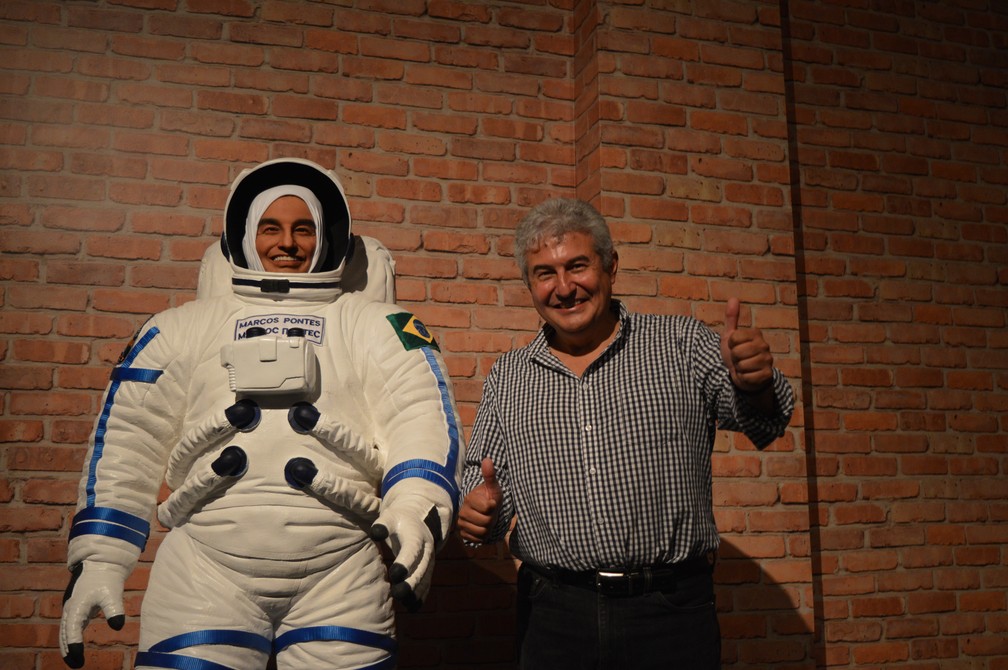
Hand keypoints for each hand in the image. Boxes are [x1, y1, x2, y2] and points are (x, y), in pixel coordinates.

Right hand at [59, 561, 127, 667]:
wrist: (101, 561)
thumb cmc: (106, 577)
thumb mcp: (112, 593)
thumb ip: (114, 609)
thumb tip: (118, 626)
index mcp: (76, 607)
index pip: (72, 630)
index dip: (74, 645)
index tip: (78, 657)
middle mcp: (70, 608)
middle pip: (65, 634)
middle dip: (68, 650)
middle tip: (76, 665)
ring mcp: (72, 607)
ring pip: (66, 630)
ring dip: (68, 645)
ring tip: (75, 661)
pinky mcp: (77, 605)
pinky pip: (71, 625)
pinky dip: (71, 636)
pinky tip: (76, 646)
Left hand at [371, 495, 441, 611]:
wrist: (418, 519)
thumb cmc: (398, 519)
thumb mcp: (389, 517)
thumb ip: (382, 524)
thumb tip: (375, 532)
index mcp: (416, 535)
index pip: (412, 550)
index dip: (405, 562)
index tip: (395, 575)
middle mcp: (426, 548)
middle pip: (421, 567)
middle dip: (412, 582)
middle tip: (399, 594)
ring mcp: (429, 559)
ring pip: (425, 577)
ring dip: (417, 592)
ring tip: (408, 604)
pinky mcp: (427, 568)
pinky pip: (427, 583)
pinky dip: (422, 595)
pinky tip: (413, 607)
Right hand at [457, 458, 502, 543]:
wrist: (486, 511)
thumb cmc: (490, 497)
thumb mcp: (493, 487)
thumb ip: (490, 475)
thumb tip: (487, 459)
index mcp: (469, 499)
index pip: (488, 508)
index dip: (494, 506)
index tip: (492, 503)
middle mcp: (462, 512)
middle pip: (486, 522)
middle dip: (492, 518)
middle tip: (490, 513)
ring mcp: (461, 524)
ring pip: (482, 532)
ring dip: (488, 528)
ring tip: (486, 520)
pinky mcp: (463, 534)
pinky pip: (477, 540)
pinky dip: (483, 536)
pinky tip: (482, 528)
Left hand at [720, 298, 773, 392]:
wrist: (741, 374)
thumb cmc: (736, 353)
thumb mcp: (730, 336)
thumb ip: (731, 318)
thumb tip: (733, 298)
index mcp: (756, 334)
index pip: (734, 338)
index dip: (730, 344)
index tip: (734, 346)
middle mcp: (764, 345)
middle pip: (737, 352)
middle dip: (734, 357)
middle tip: (738, 358)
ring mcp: (768, 360)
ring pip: (742, 365)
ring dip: (738, 368)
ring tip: (743, 366)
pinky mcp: (768, 374)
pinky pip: (748, 377)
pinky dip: (743, 378)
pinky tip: (747, 375)